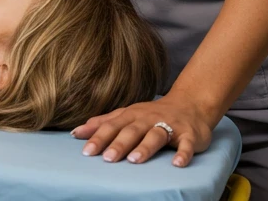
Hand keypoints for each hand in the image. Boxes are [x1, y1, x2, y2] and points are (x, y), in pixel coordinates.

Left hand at [71, 91, 216, 165]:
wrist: (190, 104)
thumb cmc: (152, 113)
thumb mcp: (127, 115)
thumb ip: (103, 123)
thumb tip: (76, 132)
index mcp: (132, 115)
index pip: (113, 126)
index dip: (99, 138)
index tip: (86, 151)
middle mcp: (149, 118)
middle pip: (132, 131)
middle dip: (119, 144)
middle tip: (107, 158)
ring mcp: (170, 125)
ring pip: (156, 135)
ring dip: (145, 147)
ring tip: (134, 160)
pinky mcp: (189, 134)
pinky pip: (187, 144)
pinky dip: (183, 153)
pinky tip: (177, 164)